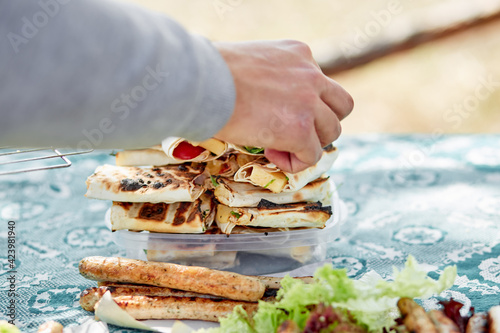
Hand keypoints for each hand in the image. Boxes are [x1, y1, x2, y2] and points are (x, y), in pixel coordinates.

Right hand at [213, 40, 352, 172]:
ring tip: (279, 147)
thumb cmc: (211, 73)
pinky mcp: (299, 129)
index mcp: (299, 53)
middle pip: (341, 105)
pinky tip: (271, 154)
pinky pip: (312, 155)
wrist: (200, 82)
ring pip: (332, 131)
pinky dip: (295, 162)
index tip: (280, 113)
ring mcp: (308, 102)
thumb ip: (271, 78)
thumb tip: (263, 101)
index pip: (320, 83)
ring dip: (310, 143)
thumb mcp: (251, 62)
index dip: (306, 104)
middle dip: (320, 123)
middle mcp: (311, 74)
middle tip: (294, 133)